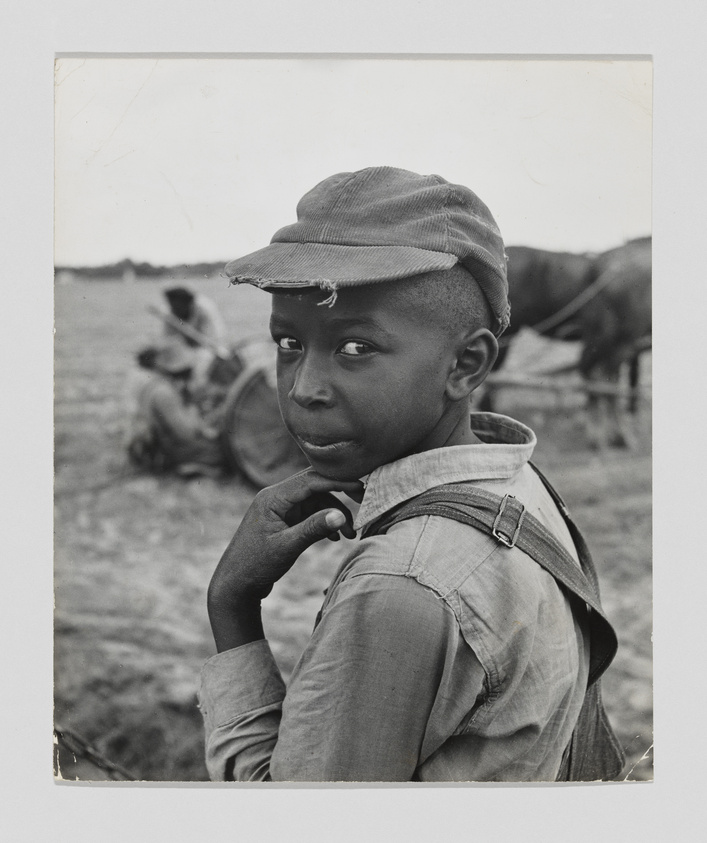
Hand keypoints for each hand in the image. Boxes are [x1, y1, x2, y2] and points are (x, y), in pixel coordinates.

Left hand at [207, 469, 362, 650]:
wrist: (234, 585)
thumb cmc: (256, 566)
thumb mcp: (287, 547)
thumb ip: (313, 529)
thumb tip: (340, 516)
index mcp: (272, 498)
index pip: (311, 480)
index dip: (338, 482)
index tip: (361, 488)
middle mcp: (275, 498)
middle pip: (315, 486)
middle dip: (340, 496)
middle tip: (363, 504)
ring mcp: (280, 509)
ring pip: (315, 502)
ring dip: (333, 515)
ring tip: (349, 536)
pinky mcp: (283, 520)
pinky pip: (309, 514)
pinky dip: (323, 522)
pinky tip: (334, 538)